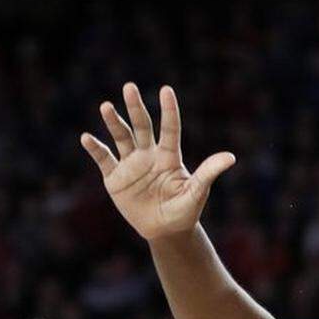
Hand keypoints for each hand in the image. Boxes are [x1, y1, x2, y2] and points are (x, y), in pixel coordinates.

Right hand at [80, 83, 235, 240]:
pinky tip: (87, 138)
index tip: (166, 90)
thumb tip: (231, 157)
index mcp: (169, 156)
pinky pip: (104, 159)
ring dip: (113, 122)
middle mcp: (149, 155)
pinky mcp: (115, 178)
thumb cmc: (185, 211)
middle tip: (130, 87)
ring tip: (106, 106)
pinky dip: (95, 148)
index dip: (168, 111)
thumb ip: (209, 173)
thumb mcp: (197, 192)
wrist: (165, 231)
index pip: (170, 129)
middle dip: (135, 107)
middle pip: (142, 126)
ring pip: (121, 137)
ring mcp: (131, 164)